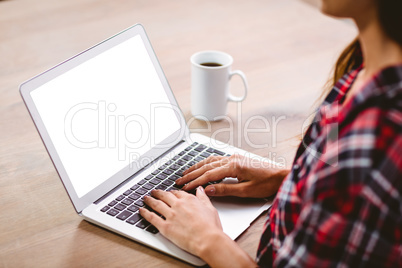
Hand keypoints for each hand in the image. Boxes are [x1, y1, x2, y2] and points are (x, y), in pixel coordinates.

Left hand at [139, 188, 256, 266]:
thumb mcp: (210, 208)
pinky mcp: (165, 227)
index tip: (169, 193)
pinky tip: (141, 210)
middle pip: (164, 196)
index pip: (177, 193)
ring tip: (145, 198)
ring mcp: (171, 215)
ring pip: (156, 204)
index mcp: (189, 200)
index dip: (171, 193)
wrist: (207, 240)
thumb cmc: (211, 227)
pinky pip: (152, 218)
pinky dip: (145, 213)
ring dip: (149, 200)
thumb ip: (203, 198)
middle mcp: (178, 205)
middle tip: (153, 192)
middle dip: (158, 193)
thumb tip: (200, 189)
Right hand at [176, 154, 288, 197]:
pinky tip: (201, 166)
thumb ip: (225, 190)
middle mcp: (232, 159)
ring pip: (210, 161)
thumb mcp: (246, 191)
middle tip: (179, 180)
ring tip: (185, 173)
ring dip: (196, 167)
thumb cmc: (267, 183)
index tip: (185, 187)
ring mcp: (234, 157)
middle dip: (191, 174)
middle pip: (206, 166)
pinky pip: (216, 159)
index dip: (195, 182)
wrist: (281, 175)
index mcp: (233, 166)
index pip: (208, 175)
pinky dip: (205, 163)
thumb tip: (208, 190)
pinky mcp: (237, 159)